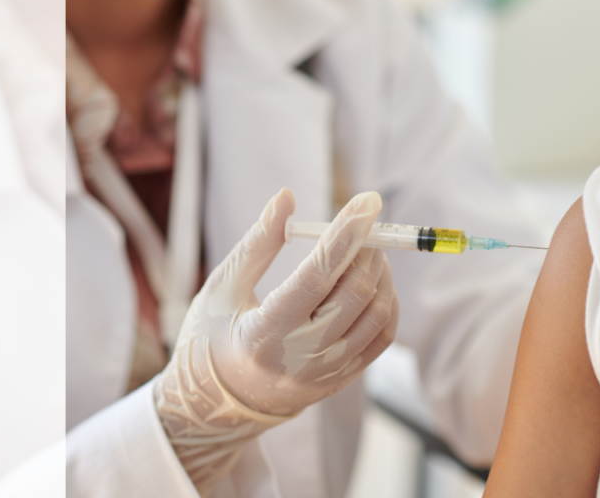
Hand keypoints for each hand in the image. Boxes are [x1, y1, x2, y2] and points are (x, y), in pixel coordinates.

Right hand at [155, 188, 398, 494]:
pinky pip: (381, 338)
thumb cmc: (212, 336)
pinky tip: (372, 282)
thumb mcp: (223, 287)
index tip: (368, 201)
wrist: (216, 403)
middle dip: (367, 249)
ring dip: (381, 273)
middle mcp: (299, 358)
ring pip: (377, 314)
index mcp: (263, 333)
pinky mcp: (340, 380)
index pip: (317, 275)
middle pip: (355, 294)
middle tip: (362, 226)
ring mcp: (325, 374)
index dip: (346, 234)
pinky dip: (387, 303)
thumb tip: (287, 196)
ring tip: (365, 251)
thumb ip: (259, 242)